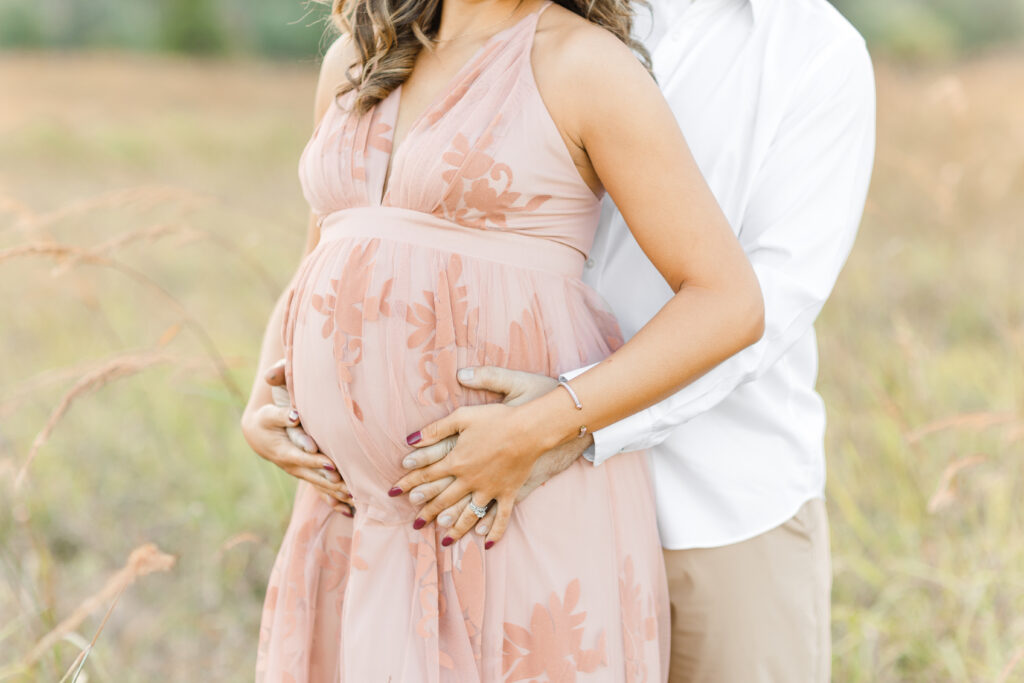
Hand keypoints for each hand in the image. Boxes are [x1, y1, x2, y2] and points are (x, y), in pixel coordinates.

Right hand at [241, 359, 353, 515]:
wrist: (258, 435)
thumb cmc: (266, 421)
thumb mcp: (269, 415)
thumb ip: (282, 415)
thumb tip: (294, 416)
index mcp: (284, 452)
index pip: (302, 458)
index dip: (316, 462)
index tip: (332, 465)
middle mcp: (293, 467)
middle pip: (315, 477)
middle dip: (333, 483)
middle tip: (351, 488)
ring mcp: (299, 473)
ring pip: (320, 486)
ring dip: (337, 494)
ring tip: (356, 501)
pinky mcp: (305, 474)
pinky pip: (320, 490)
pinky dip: (333, 501)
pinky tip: (349, 511)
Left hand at [392, 367, 589, 546]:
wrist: (529, 429)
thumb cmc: (496, 418)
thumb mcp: (462, 417)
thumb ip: (436, 429)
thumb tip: (410, 439)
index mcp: (456, 460)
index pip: (426, 474)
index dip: (409, 482)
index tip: (394, 492)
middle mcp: (469, 479)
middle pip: (443, 498)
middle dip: (427, 511)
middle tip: (415, 523)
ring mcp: (489, 489)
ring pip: (467, 513)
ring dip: (454, 527)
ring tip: (442, 538)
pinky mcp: (509, 493)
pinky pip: (500, 516)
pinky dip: (493, 530)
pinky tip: (485, 542)